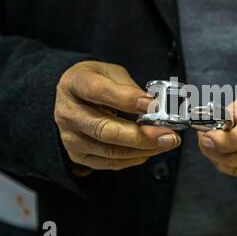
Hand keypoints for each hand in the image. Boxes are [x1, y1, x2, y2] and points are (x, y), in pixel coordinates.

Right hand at [54, 61, 180, 170]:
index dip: (127, 99)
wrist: (76, 97)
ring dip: (144, 149)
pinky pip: (111, 162)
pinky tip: (151, 149)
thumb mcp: (114, 73)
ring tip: (167, 142)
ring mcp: (71, 137)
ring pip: (110, 151)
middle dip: (142, 135)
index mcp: (74, 84)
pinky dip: (136, 157)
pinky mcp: (79, 156)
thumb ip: (131, 89)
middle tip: (168, 135)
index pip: (99, 92)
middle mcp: (68, 113)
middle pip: (105, 129)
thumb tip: (156, 109)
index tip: (153, 105)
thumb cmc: (99, 82)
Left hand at [198, 77, 236, 177]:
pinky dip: (222, 160)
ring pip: (235, 165)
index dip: (226, 139)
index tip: (207, 136)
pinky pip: (236, 170)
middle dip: (214, 147)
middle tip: (202, 134)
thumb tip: (228, 120)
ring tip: (210, 136)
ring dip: (215, 154)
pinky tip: (220, 146)